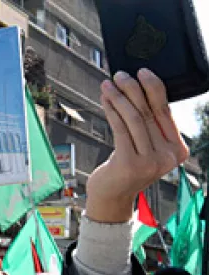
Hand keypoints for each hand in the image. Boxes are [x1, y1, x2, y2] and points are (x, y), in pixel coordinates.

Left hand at [86, 69, 188, 222]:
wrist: (112, 195)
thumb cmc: (126, 166)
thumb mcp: (145, 147)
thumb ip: (149, 126)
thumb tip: (137, 89)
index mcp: (177, 150)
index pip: (165, 112)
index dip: (153, 88)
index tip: (142, 71)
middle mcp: (167, 157)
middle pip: (149, 112)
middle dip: (133, 88)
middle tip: (120, 75)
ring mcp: (150, 163)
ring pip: (134, 118)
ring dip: (119, 97)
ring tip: (107, 85)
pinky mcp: (129, 164)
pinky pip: (120, 128)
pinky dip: (111, 110)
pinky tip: (105, 99)